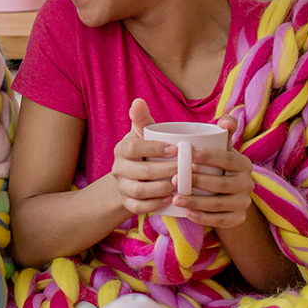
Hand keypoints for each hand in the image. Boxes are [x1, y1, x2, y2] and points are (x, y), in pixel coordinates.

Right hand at [110, 98, 179, 215]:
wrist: (132, 177)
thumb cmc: (145, 150)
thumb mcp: (143, 132)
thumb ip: (142, 118)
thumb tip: (138, 101)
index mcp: (122, 149)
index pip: (134, 148)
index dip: (154, 148)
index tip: (177, 149)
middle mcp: (118, 168)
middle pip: (141, 171)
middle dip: (166, 170)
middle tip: (189, 169)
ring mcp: (121, 187)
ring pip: (139, 191)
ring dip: (162, 189)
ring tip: (181, 185)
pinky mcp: (127, 203)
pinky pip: (138, 207)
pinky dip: (155, 205)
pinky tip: (171, 199)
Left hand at [173, 115, 253, 227]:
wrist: (224, 194)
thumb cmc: (215, 164)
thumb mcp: (219, 147)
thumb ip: (221, 131)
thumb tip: (225, 121)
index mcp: (243, 164)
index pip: (227, 159)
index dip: (208, 157)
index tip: (187, 155)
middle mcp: (247, 183)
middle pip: (221, 184)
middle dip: (197, 181)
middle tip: (174, 179)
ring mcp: (244, 202)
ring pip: (218, 204)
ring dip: (195, 201)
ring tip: (175, 198)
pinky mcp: (238, 218)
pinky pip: (220, 220)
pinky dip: (202, 217)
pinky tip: (186, 213)